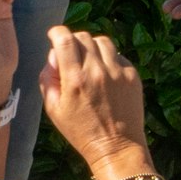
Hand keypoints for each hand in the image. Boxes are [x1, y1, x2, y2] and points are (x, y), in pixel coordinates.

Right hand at [40, 26, 148, 168]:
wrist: (117, 147)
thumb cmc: (81, 131)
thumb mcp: (53, 109)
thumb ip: (47, 79)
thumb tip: (52, 56)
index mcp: (75, 79)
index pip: (64, 39)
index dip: (56, 32)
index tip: (54, 35)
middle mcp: (97, 71)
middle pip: (83, 37)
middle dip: (72, 41)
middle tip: (70, 55)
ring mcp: (118, 72)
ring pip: (102, 41)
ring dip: (92, 47)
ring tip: (88, 62)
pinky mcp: (133, 75)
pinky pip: (118, 56)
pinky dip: (109, 59)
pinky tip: (105, 75)